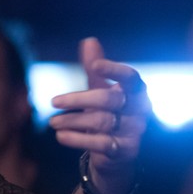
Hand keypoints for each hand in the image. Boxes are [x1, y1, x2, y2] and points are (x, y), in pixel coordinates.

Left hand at [49, 37, 150, 193]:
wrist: (114, 153)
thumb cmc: (107, 113)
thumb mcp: (100, 90)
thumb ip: (94, 69)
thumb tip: (89, 40)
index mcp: (136, 91)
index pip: (131, 77)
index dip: (115, 70)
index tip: (96, 64)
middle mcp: (140, 110)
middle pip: (110, 100)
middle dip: (79, 99)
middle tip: (54, 101)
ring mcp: (135, 131)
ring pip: (102, 121)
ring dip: (72, 121)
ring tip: (52, 122)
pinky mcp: (126, 150)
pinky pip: (101, 143)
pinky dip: (77, 139)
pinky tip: (60, 136)